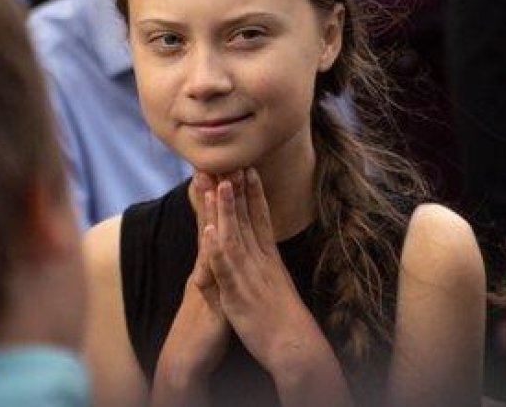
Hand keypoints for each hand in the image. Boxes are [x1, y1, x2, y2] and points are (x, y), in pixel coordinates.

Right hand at [153, 172, 231, 392]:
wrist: (187, 356)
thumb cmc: (203, 321)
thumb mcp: (213, 286)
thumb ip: (217, 263)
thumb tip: (219, 241)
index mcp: (210, 262)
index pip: (213, 223)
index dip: (216, 197)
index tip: (217, 167)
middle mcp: (205, 265)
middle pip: (208, 223)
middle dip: (210, 194)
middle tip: (210, 160)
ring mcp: (205, 280)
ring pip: (208, 240)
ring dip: (209, 213)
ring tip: (212, 184)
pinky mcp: (208, 298)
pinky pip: (209, 273)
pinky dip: (210, 252)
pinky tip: (211, 234)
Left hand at [202, 169, 331, 374]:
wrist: (295, 346)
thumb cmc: (286, 321)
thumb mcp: (278, 286)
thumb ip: (270, 268)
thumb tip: (268, 257)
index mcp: (269, 259)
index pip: (261, 219)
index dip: (254, 193)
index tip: (248, 168)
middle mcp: (261, 262)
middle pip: (248, 219)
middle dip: (238, 189)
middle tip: (230, 161)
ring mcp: (250, 276)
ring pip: (236, 235)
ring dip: (227, 209)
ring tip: (220, 182)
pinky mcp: (238, 294)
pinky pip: (226, 267)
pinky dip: (218, 246)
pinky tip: (210, 229)